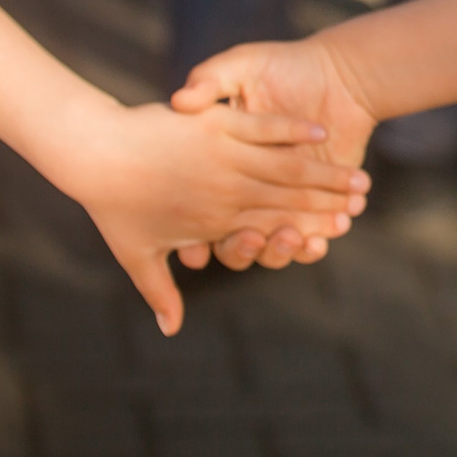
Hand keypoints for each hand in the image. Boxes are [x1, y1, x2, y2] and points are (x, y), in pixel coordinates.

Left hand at [54, 98, 370, 334]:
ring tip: (356, 175)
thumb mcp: (136, 254)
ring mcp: (224, 157)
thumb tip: (170, 332)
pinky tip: (320, 131)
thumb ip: (160, 293)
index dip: (309, 230)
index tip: (337, 233)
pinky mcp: (217, 125)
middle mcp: (227, 191)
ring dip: (324, 173)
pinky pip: (264, 127)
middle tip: (363, 204)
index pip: (274, 229)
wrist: (93, 153)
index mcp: (216, 222)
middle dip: (329, 203)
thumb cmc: (111, 206)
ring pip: (287, 168)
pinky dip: (294, 130)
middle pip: (291, 199)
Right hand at [173, 37, 382, 272]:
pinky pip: (307, 238)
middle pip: (235, 239)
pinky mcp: (314, 204)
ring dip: (281, 249)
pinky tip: (316, 242)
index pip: (197, 214)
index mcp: (222, 166)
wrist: (338, 74)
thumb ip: (210, 79)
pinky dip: (311, 244)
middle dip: (242, 248)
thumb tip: (181, 99)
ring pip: (272, 244)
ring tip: (291, 238)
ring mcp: (280, 200)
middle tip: (250, 241)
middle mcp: (247, 191)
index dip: (192, 238)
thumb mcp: (240, 65)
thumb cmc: (283, 66)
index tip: (194, 250)